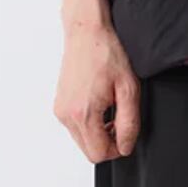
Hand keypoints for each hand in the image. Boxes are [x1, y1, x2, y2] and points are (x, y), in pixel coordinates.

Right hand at [53, 21, 140, 161]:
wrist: (87, 32)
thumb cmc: (107, 53)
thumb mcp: (128, 88)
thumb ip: (129, 122)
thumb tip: (125, 146)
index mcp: (84, 113)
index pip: (99, 154)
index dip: (118, 147)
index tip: (125, 129)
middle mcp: (67, 115)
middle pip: (89, 151)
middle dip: (108, 140)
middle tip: (120, 116)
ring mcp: (60, 110)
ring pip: (81, 140)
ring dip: (98, 131)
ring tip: (110, 106)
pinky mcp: (58, 104)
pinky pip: (75, 126)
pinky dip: (88, 122)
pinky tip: (99, 101)